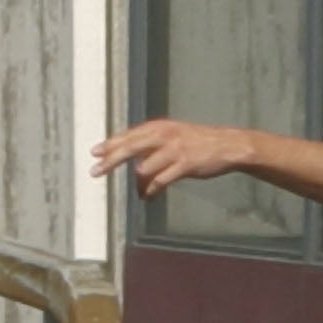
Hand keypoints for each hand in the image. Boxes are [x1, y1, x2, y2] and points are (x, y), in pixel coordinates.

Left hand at [92, 116, 258, 195]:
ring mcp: (175, 150)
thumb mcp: (173, 135)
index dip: (111, 144)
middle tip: (95, 171)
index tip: (94, 152)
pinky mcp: (185, 165)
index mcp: (159, 127)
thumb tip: (131, 161)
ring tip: (138, 192)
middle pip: (130, 147)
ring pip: (145, 168)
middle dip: (111, 160)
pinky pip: (161, 180)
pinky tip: (147, 196)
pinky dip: (151, 189)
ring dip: (137, 183)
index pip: (129, 135)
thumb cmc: (197, 141)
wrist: (228, 145)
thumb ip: (151, 144)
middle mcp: (164, 135)